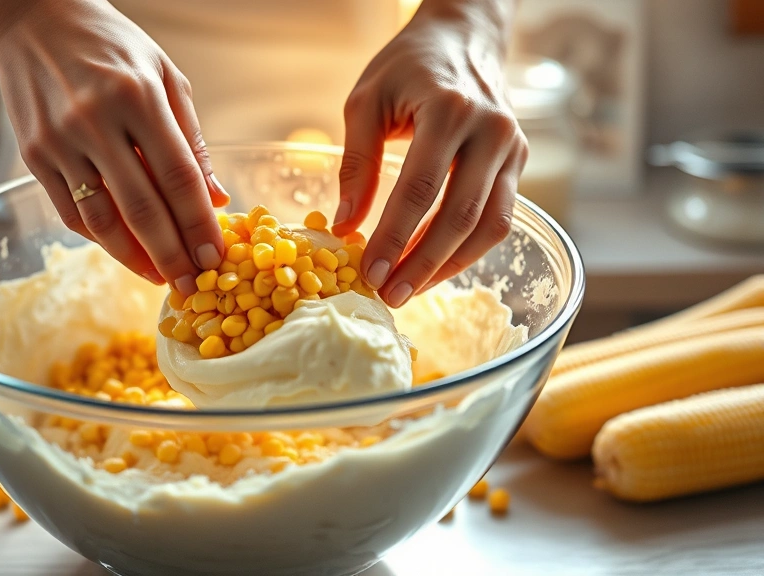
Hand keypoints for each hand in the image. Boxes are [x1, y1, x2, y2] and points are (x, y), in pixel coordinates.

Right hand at [0, 0, 227, 294]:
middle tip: (191, 288)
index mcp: (138, 97)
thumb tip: (216, 198)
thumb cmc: (111, 46)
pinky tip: (123, 251)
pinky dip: (99, 238)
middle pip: (142, 208)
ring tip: (159, 278)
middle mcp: (96, 121)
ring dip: (134, 258)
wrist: (34, 20)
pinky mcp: (33, 156)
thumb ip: (191, 139)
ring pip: (102, 219)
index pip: (178, 177)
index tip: (215, 257)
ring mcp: (59, 142)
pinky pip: (70, 212)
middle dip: (171, 256)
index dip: (199, 224)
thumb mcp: (164, 76)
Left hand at [332, 0, 527, 307]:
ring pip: (488, 226)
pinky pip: (498, 219)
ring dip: (448, 267)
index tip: (370, 274)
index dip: (395, 237)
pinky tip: (434, 267)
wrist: (462, 38)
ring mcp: (513, 148)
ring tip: (409, 290)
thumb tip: (344, 226)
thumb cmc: (408, 67)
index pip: (421, 188)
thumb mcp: (366, 101)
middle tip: (390, 296)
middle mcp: (492, 130)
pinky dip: (467, 251)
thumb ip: (356, 163)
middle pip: (460, 215)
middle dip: (423, 264)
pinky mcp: (519, 164)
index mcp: (450, 110)